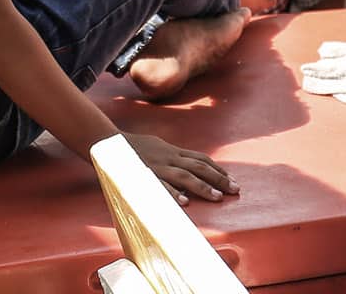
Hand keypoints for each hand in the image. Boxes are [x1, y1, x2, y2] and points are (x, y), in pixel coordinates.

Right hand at [123, 133, 238, 205]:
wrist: (110, 142)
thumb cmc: (134, 147)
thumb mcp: (158, 147)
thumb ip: (173, 157)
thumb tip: (188, 166)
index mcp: (173, 151)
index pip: (201, 159)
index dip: (218, 169)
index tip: (231, 180)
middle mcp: (169, 157)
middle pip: (199, 167)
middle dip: (219, 179)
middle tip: (235, 190)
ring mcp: (158, 166)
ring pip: (185, 176)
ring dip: (203, 187)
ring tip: (217, 198)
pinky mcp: (146, 174)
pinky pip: (161, 185)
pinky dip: (173, 193)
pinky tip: (184, 203)